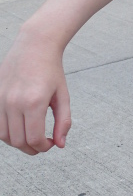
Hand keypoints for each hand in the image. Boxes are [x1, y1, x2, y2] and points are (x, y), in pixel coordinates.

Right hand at [0, 35, 70, 154]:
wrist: (34, 46)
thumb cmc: (52, 71)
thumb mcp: (63, 96)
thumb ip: (63, 122)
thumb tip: (60, 145)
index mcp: (34, 102)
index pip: (33, 139)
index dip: (43, 148)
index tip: (51, 143)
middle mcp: (14, 102)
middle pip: (18, 141)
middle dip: (32, 149)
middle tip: (42, 143)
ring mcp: (1, 99)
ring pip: (4, 136)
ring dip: (18, 142)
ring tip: (31, 136)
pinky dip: (6, 132)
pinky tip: (20, 127)